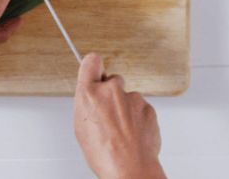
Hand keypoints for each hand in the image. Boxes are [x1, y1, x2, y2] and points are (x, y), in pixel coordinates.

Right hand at [74, 53, 165, 178]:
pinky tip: (132, 133)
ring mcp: (132, 98)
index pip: (91, 61)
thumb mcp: (80, 126)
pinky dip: (138, 118)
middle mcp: (111, 90)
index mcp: (89, 93)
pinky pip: (141, 108)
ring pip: (128, 96)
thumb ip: (87, 103)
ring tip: (122, 130)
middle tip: (109, 113)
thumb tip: (91, 96)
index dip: (93, 66)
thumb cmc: (104, 154)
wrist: (130, 170)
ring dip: (126, 108)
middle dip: (111, 92)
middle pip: (112, 80)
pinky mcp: (148, 107)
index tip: (95, 70)